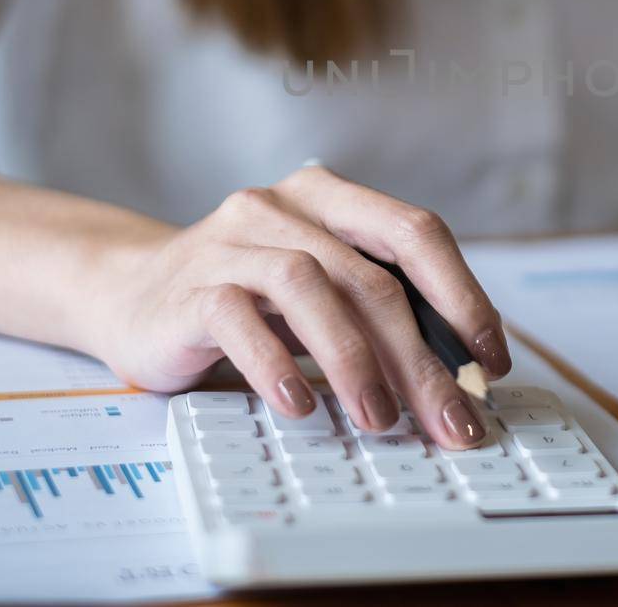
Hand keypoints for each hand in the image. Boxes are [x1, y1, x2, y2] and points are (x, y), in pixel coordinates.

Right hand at [88, 165, 510, 447]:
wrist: (127, 294)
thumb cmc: (243, 300)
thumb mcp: (316, 292)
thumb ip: (372, 311)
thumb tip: (456, 379)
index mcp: (328, 198)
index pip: (414, 231)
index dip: (462, 296)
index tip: (490, 360)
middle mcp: (282, 206)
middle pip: (370, 276)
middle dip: (420, 357)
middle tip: (450, 419)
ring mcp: (231, 241)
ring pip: (310, 287)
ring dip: (356, 360)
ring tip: (380, 420)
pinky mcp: (190, 288)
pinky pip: (240, 319)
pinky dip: (277, 364)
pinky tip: (300, 406)